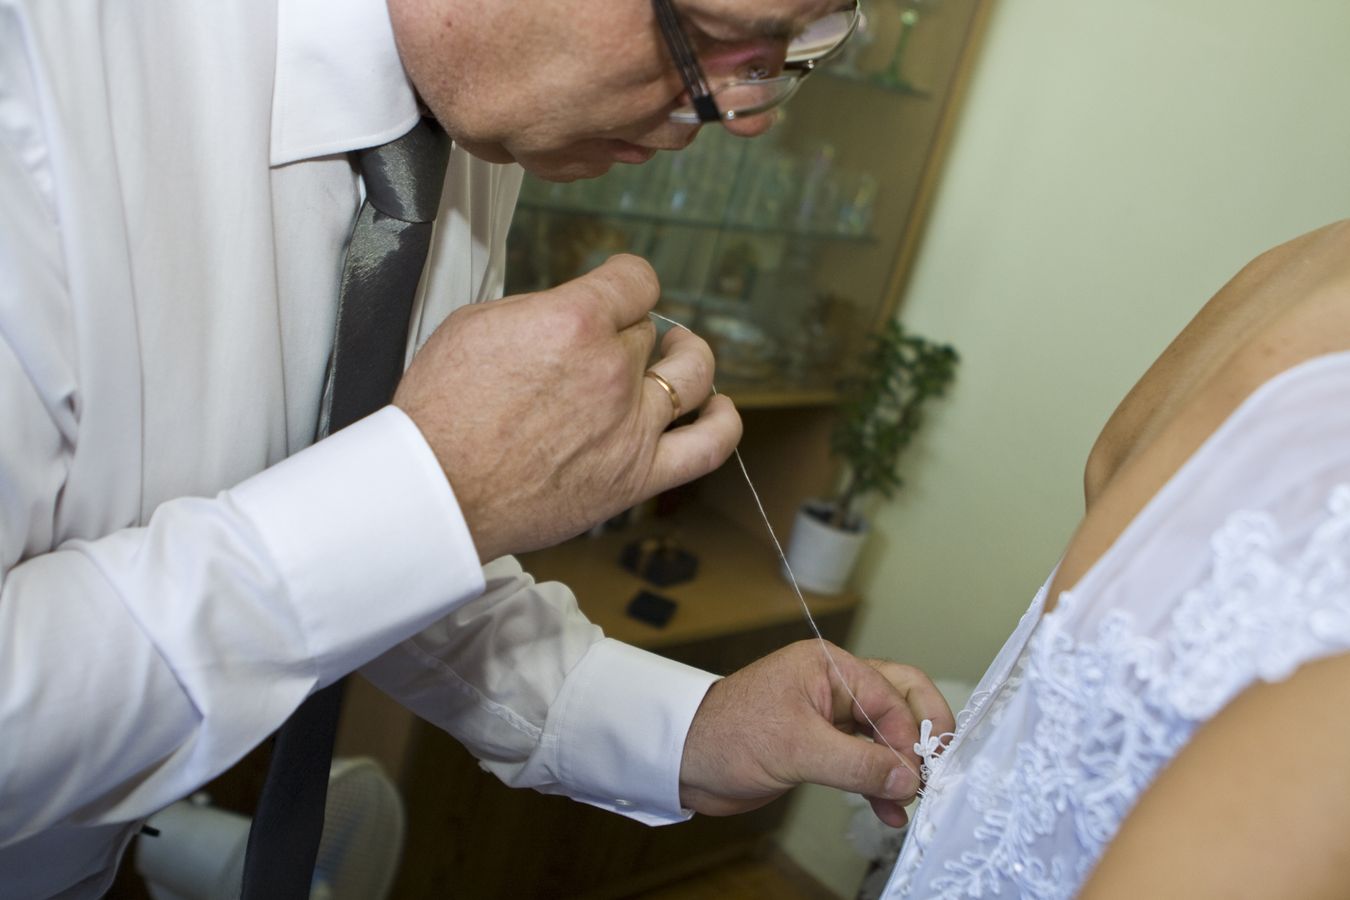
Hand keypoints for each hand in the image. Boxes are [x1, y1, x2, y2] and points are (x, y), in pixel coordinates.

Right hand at [394, 255, 741, 561]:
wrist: (436, 490)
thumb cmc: (442, 412)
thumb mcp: (478, 324)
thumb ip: (540, 310)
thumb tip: (570, 313)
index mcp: (576, 322)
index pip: (637, 281)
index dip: (627, 281)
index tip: (619, 289)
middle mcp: (613, 370)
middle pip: (646, 332)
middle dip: (623, 334)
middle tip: (595, 352)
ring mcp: (631, 426)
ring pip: (690, 375)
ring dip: (686, 360)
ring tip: (678, 358)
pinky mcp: (636, 476)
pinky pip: (708, 446)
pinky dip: (724, 422)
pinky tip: (719, 409)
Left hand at [679, 640, 953, 827]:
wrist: (683, 760)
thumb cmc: (726, 735)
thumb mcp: (795, 748)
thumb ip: (856, 763)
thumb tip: (906, 777)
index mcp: (829, 666)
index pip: (891, 695)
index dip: (908, 737)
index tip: (917, 776)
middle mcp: (834, 684)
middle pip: (899, 700)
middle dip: (920, 737)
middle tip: (937, 771)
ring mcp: (829, 715)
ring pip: (884, 735)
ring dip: (898, 768)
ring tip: (910, 803)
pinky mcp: (821, 745)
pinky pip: (863, 759)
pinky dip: (877, 784)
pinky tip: (887, 810)